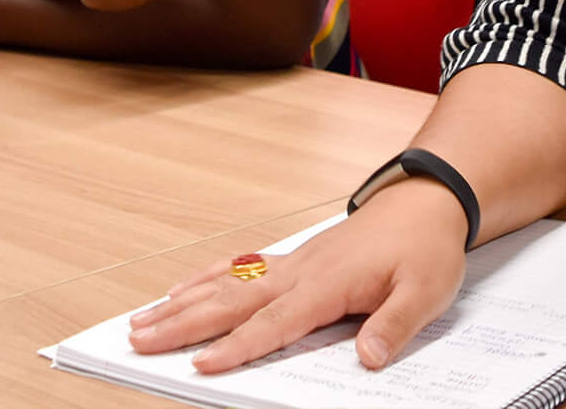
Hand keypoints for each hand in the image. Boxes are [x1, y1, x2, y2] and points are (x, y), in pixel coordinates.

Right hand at [127, 178, 469, 372]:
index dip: (236, 347)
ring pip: (226, 283)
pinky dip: (207, 278)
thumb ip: (394, 327)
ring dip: (183, 302)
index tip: (200, 365)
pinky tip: (184, 287)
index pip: (272, 323)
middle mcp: (300, 271)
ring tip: (142, 320)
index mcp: (327, 284)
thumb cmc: (425, 247)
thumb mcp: (425, 292)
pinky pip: (240, 268)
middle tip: (138, 340)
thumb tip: (367, 359)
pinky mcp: (294, 258)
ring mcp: (293, 262)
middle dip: (183, 323)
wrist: (427, 200)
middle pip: (231, 301)